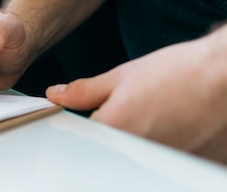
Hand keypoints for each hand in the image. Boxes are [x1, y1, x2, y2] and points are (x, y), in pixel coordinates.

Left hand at [46, 26, 226, 163]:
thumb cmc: (181, 72)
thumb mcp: (123, 75)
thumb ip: (85, 91)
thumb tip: (56, 96)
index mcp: (115, 128)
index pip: (80, 140)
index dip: (78, 129)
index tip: (82, 121)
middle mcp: (137, 152)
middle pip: (108, 151)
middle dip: (112, 133)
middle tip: (134, 112)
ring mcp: (162, 165)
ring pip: (133, 159)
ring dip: (137, 143)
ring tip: (158, 117)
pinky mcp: (185, 169)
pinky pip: (160, 164)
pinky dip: (162, 149)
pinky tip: (174, 128)